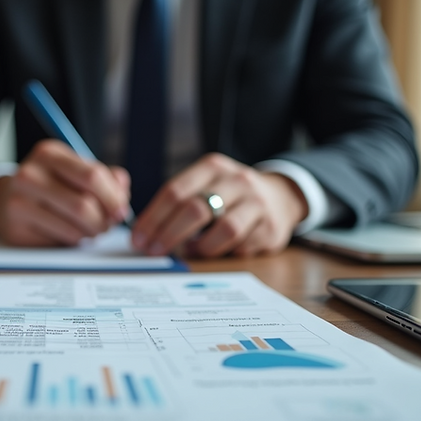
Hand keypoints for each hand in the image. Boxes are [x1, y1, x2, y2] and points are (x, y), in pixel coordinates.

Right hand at [0, 139, 130, 245]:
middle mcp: (30, 174)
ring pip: (74, 227)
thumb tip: (122, 197)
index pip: (91, 176)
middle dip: (104, 221)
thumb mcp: (75, 171)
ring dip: (91, 233)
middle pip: (83, 205)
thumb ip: (106, 178)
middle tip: (107, 226)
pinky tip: (71, 233)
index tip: (121, 211)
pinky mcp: (16, 228)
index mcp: (49, 153)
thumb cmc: (51, 185)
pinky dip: (75, 240)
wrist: (6, 200)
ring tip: (90, 229)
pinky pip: (60, 241)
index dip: (113, 198)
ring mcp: (19, 202)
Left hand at [130, 153, 307, 256]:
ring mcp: (257, 203)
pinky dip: (224, 253)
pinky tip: (216, 252)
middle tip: (154, 251)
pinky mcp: (271, 227)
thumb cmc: (230, 194)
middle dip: (169, 234)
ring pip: (224, 230)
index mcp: (212, 167)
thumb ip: (180, 202)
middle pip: (196, 209)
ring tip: (190, 252)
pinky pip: (242, 246)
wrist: (281, 196)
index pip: (175, 191)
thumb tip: (146, 234)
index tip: (138, 239)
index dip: (153, 218)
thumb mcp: (207, 184)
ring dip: (201, 247)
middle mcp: (237, 181)